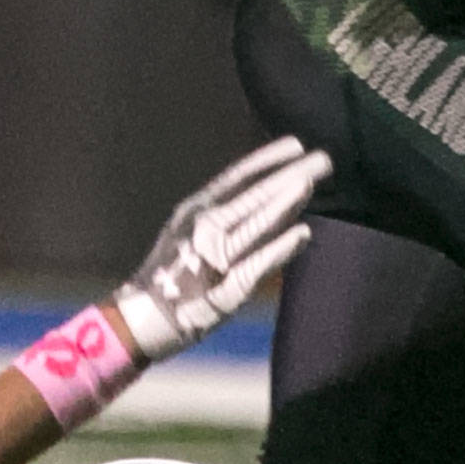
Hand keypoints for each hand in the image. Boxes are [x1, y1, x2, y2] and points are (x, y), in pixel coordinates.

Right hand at [113, 135, 331, 360]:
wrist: (140, 319)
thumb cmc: (168, 274)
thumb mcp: (185, 230)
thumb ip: (217, 213)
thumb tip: (262, 196)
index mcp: (196, 210)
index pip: (237, 177)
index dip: (267, 159)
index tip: (296, 144)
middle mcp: (204, 228)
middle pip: (254, 196)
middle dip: (290, 176)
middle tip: (324, 160)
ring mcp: (214, 258)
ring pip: (256, 224)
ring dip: (285, 203)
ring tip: (310, 184)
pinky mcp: (225, 290)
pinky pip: (257, 265)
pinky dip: (280, 248)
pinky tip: (303, 233)